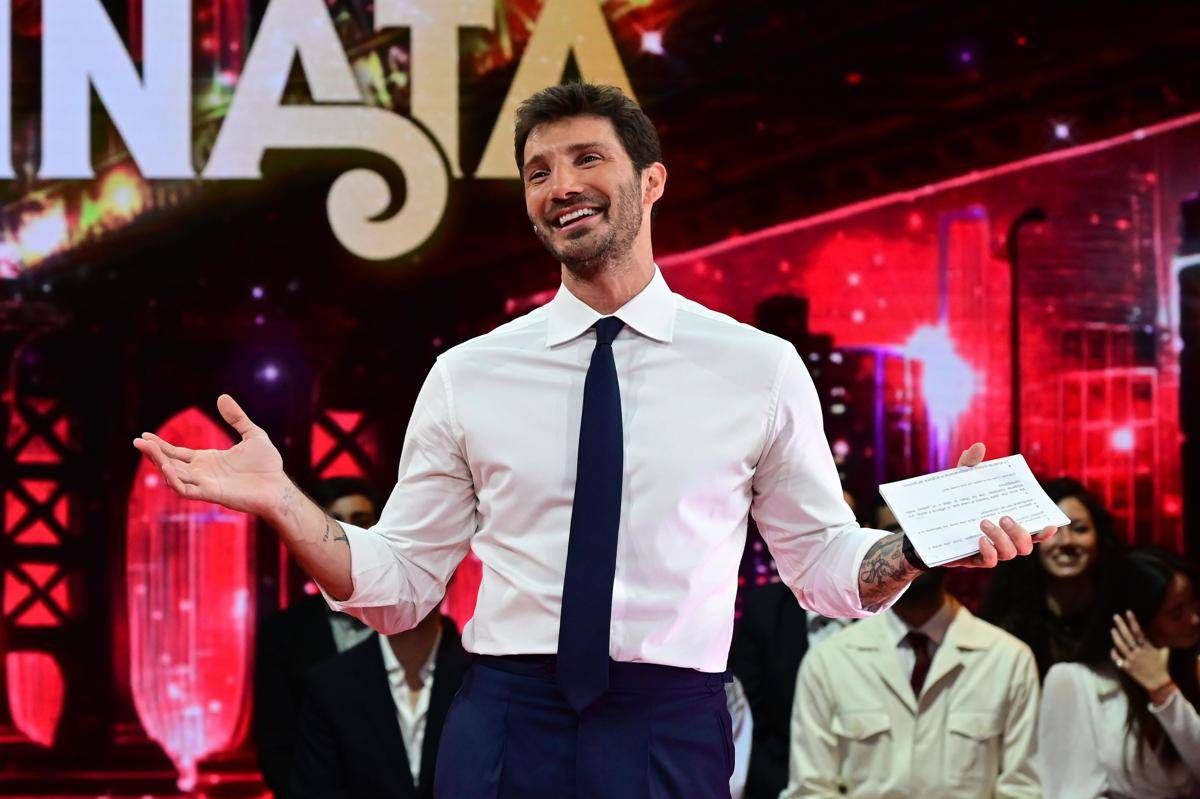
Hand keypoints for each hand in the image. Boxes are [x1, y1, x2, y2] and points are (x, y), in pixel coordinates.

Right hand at [132, 394, 285, 516]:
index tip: (144, 436)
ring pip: (173, 476)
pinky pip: (186, 490)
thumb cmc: (267, 465)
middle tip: (137, 441)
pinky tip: (166, 467)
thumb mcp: (252, 434)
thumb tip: (222, 396)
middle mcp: (202, 472)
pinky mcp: (211, 494)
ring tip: (148, 450)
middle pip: (170, 463)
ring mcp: (205, 484)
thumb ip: (237, 417)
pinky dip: (174, 480)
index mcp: (207, 460)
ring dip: (160, 464)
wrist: (279, 486)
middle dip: (153, 453)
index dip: (160, 446)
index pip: (177, 453)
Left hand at [943, 442, 1058, 568]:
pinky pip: (988, 562)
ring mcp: (988, 551)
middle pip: (1025, 546)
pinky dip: (988, 553)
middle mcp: (1001, 540)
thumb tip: (979, 447)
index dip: (1044, 531)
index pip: (1032, 531)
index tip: (1050, 524)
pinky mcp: (971, 559)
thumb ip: (969, 465)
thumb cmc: (952, 503)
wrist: (926, 524)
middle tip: (1004, 517)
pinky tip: (979, 540)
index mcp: (1005, 524)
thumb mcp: (959, 482)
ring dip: (1002, 539)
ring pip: (1009, 554)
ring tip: (984, 523)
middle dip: (1020, 532)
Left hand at [1111, 610, 1173, 696]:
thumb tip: (1165, 638)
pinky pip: (1117, 659)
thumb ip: (1162, 645)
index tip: (1128, 612)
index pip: (1139, 632)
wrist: (1159, 684)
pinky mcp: (1127, 667)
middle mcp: (1138, 652)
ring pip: (1121, 646)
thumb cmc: (1162, 667)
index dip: (1133, 621)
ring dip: (1116, 637)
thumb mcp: (1164, 654)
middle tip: (1116, 616)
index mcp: (1147, 647)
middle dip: (1121, 625)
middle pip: (1128, 636)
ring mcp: (1131, 659)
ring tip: (1112, 629)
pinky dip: (1114, 654)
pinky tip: (1112, 649)